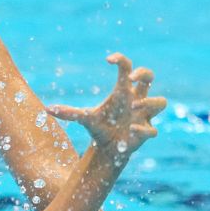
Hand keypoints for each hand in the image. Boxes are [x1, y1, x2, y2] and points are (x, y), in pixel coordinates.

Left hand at [46, 54, 166, 162]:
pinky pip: (152, 129)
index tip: (109, 60)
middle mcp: (137, 100)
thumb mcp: (85, 119)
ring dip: (149, 102)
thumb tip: (48, 109)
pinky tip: (130, 130)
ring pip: (161, 102)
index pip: (127, 67)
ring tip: (133, 108)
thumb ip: (69, 113)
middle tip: (131, 79)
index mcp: (123, 91)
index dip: (121, 60)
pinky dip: (143, 129)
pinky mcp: (146, 132)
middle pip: (149, 77)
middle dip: (144, 73)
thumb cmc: (100, 128)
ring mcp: (144, 115)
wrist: (109, 150)